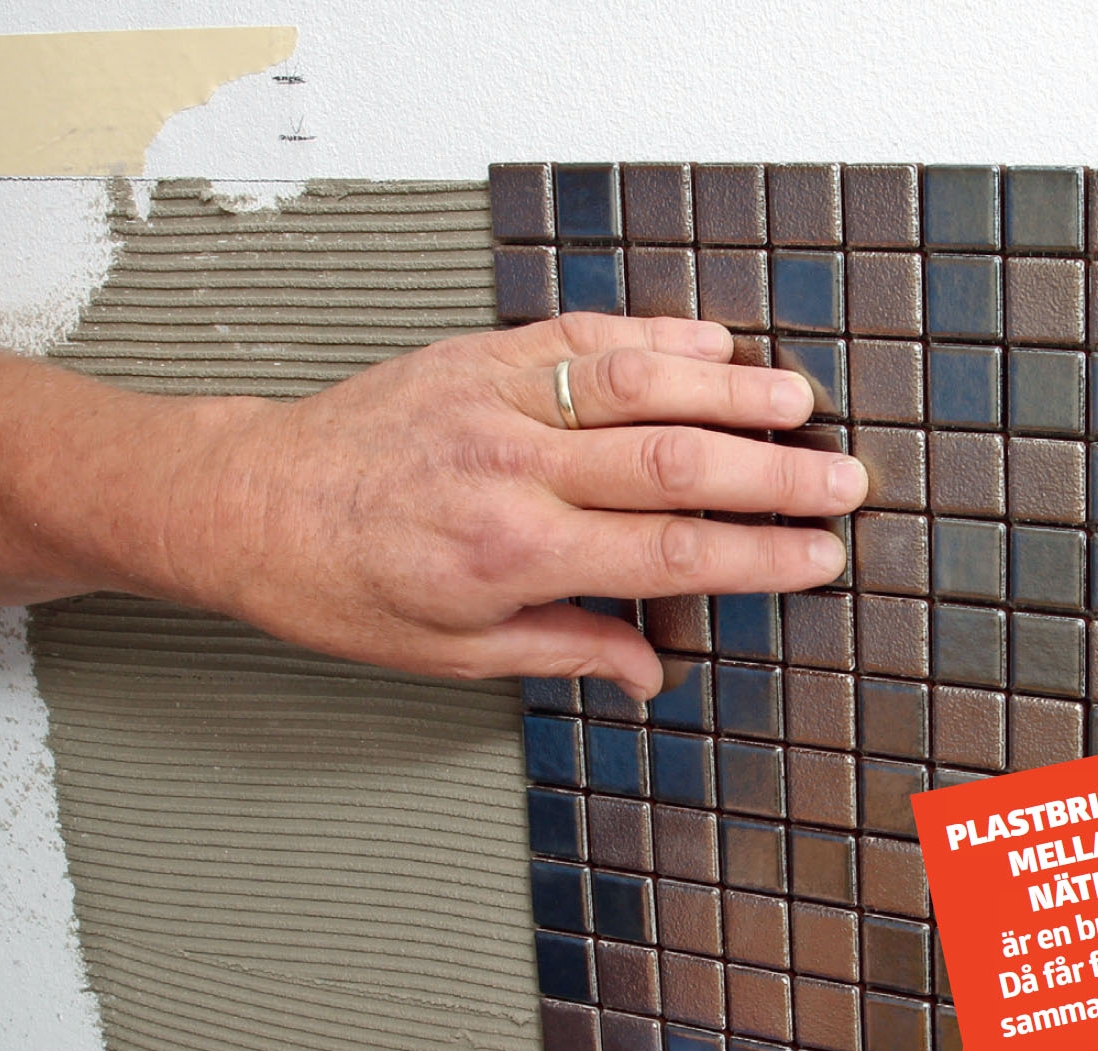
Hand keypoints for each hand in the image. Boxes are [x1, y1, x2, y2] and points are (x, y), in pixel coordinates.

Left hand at [159, 313, 867, 692]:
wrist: (251, 504)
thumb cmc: (344, 590)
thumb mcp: (454, 655)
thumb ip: (565, 650)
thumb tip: (653, 670)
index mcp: (513, 555)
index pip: (669, 552)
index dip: (759, 556)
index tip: (820, 556)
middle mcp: (514, 468)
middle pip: (676, 463)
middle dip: (776, 474)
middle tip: (846, 480)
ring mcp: (497, 399)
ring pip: (641, 383)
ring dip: (733, 392)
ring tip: (803, 403)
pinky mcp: (479, 353)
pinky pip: (584, 333)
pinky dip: (657, 334)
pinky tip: (714, 341)